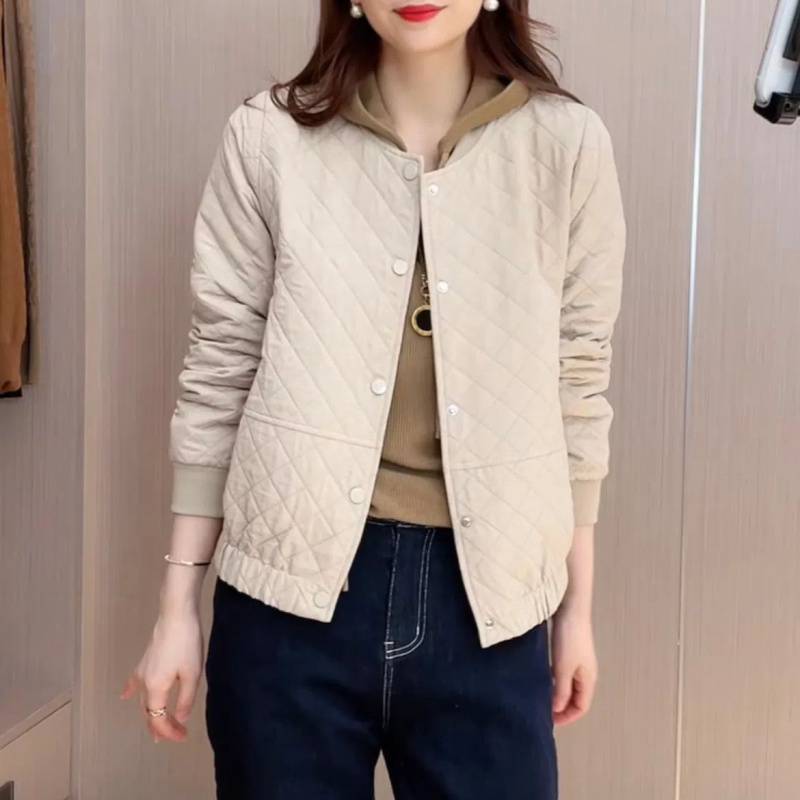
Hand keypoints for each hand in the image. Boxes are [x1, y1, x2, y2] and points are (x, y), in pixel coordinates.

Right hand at [119, 607, 203, 742]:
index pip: (159, 719)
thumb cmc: (186, 643)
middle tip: (172, 736)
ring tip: (155, 727)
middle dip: (160, 727)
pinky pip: (135, 682)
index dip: (170, 731)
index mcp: (155, 688)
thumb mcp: (192, 674)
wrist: (177, 615)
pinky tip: (126, 697)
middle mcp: (144, 682)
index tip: (183, 736)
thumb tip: (181, 718)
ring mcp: (142, 670)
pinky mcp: (145, 660)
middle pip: (149, 712)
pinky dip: (131, 692)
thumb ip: (185, 698)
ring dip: (149, 714)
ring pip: (142, 700)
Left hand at [550, 605, 597, 725]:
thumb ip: (560, 690)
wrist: (570, 608)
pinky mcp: (569, 650)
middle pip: (575, 697)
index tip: (549, 721)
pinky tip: (541, 676)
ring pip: (568, 684)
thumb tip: (557, 709)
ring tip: (539, 695)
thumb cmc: (569, 639)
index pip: (581, 707)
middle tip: (542, 710)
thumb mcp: (563, 668)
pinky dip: (554, 679)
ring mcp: (578, 660)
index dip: (566, 717)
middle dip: (561, 707)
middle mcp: (585, 672)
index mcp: (588, 679)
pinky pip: (563, 672)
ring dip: (556, 692)